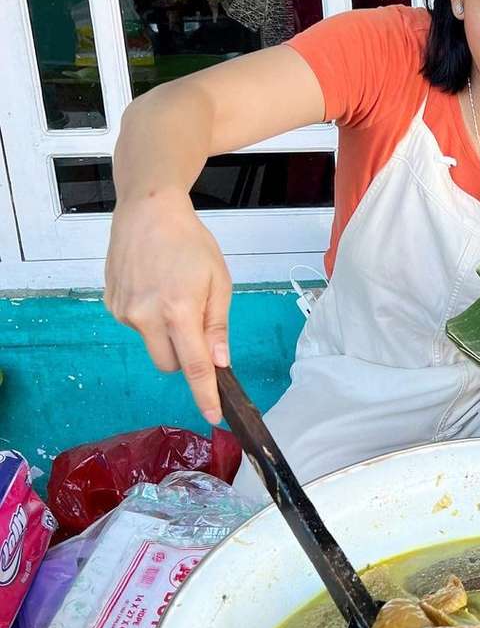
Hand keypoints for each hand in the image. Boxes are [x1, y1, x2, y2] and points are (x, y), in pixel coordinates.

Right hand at [105, 189, 231, 423]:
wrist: (147, 211)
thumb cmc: (190, 242)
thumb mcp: (218, 281)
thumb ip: (217, 325)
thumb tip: (220, 363)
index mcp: (179, 311)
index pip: (194, 366)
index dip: (205, 395)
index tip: (213, 416)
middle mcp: (146, 317)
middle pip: (168, 365)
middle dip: (185, 356)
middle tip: (195, 323)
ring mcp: (123, 312)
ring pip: (151, 347)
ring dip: (165, 336)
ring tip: (172, 296)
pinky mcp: (110, 305)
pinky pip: (136, 328)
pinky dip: (148, 319)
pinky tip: (152, 288)